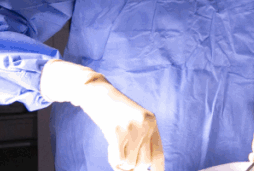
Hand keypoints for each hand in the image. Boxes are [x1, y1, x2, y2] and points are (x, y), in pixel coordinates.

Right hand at [41, 59, 164, 170]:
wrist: (94, 91)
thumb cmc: (111, 110)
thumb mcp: (132, 121)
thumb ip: (140, 139)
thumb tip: (141, 168)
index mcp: (151, 122)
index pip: (158, 155)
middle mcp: (145, 125)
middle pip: (143, 163)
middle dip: (131, 167)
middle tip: (120, 157)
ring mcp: (132, 128)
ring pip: (131, 164)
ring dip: (120, 162)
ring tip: (114, 148)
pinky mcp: (117, 131)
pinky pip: (119, 160)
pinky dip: (113, 159)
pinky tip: (109, 148)